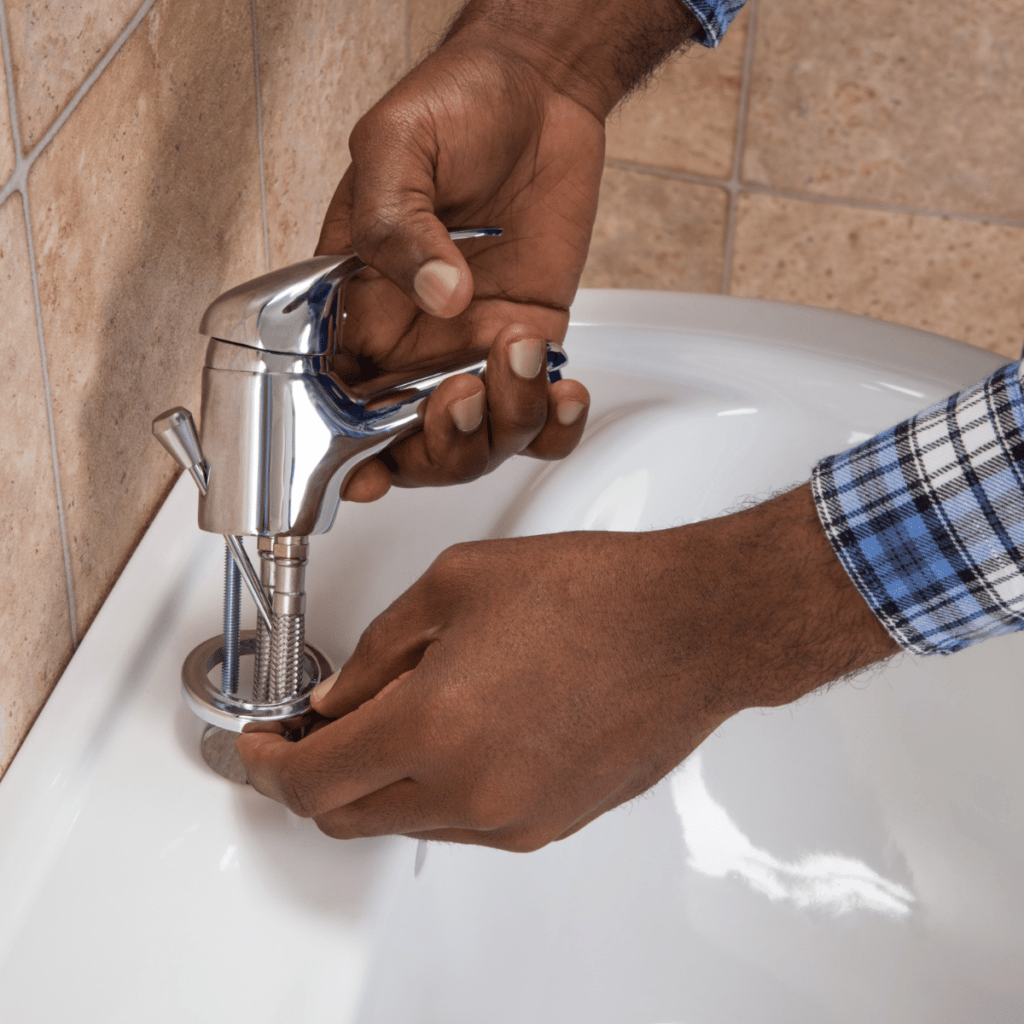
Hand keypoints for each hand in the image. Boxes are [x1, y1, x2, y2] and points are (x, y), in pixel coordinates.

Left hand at [237, 485, 898, 850]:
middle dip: (313, 775)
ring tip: (390, 718)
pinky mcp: (552, 823)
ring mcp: (515, 819)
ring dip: (377, 781)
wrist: (692, 625)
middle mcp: (471, 792)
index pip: (310, 778)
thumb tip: (340, 696)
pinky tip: (452, 736)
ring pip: (406, 823)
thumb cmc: (594, 592)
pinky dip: (435, 789)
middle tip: (310, 731)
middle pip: (347, 814)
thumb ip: (380, 650)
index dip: (265, 764)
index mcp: (434, 726)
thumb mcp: (457, 585)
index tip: (258, 744)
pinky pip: (465, 822)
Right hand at [317, 29, 598, 500]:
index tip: (367, 472)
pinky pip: (541, 417)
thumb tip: (437, 296)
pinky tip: (567, 390)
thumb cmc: (453, 108)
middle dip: (439, 446)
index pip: (339, 401)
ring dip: (503, 425)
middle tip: (461, 393)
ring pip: (480, 442)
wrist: (537, 92)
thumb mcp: (398, 145)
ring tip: (520, 349)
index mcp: (358, 306)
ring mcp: (474, 349)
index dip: (347, 451)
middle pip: (411, 444)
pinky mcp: (532, 343)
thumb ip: (398, 224)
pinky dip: (556, 427)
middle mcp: (413, 341)